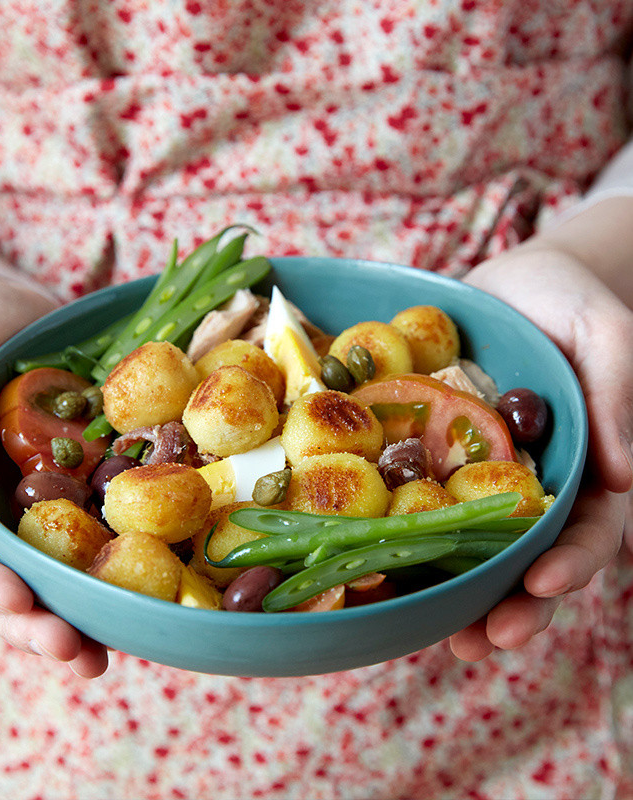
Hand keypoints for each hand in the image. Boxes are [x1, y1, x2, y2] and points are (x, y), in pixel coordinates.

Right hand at [0, 273, 109, 677]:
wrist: (11, 305)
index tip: (18, 601)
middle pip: (8, 579)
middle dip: (37, 623)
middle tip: (78, 657)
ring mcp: (43, 500)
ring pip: (56, 570)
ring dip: (80, 616)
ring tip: (105, 657)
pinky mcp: (87, 483)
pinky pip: (103, 528)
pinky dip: (121, 565)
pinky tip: (150, 596)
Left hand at [449, 240, 632, 659]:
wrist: (509, 283)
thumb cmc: (568, 299)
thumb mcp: (606, 331)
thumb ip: (620, 390)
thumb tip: (627, 475)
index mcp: (584, 466)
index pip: (588, 529)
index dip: (571, 563)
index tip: (542, 585)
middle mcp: (533, 484)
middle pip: (530, 558)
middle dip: (514, 606)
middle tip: (485, 641)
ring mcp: (481, 478)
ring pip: (476, 549)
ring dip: (462, 597)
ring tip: (445, 637)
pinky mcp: (434, 461)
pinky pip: (422, 505)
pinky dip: (411, 543)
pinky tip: (386, 573)